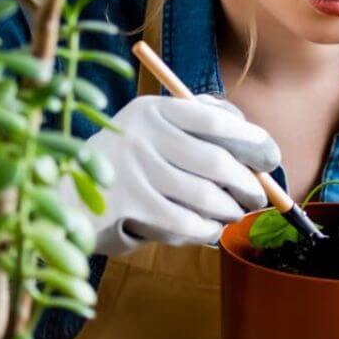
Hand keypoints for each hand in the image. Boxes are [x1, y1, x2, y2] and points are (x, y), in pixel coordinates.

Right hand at [58, 94, 278, 255]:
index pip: (213, 119)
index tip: (271, 155)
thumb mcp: (153, 129)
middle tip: (261, 197)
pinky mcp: (127, 204)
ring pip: (204, 195)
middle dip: (248, 183)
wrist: (67, 192)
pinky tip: (211, 228)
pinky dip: (206, 228)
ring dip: (230, 209)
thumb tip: (256, 143)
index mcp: (153, 109)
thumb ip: (197, 123)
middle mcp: (142, 134)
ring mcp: (132, 169)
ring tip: (236, 213)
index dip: (250, 138)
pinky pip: (184, 221)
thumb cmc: (128, 160)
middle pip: (215, 161)